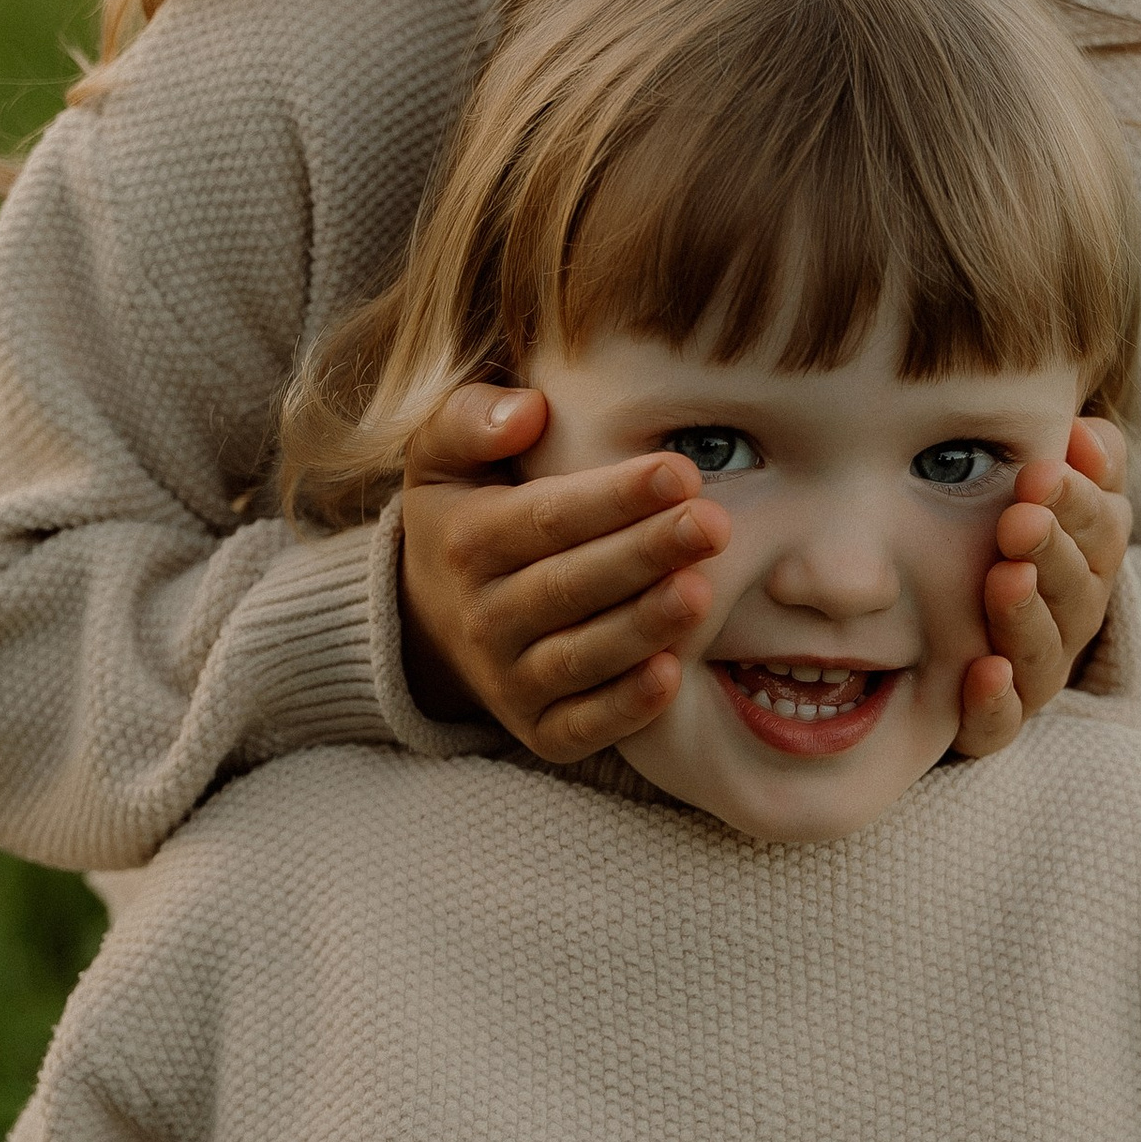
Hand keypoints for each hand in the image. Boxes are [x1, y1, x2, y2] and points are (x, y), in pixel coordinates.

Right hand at [395, 384, 730, 760]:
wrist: (428, 621)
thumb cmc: (464, 517)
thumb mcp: (442, 457)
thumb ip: (470, 419)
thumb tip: (529, 411)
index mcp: (467, 541)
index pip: (545, 519)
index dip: (612, 497)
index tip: (679, 472)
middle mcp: (482, 616)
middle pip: (569, 586)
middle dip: (643, 555)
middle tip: (712, 525)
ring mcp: (508, 680)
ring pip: (578, 658)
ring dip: (641, 628)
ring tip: (700, 592)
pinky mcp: (537, 730)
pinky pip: (581, 727)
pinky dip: (623, 709)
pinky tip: (671, 676)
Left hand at [954, 415, 1130, 758]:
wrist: (937, 636)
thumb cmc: (1003, 543)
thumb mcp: (1047, 496)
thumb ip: (1081, 465)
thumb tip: (1088, 433)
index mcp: (1087, 563)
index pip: (1101, 531)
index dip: (1080, 501)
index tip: (1045, 469)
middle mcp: (1069, 622)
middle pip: (1078, 590)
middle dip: (1054, 552)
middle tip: (1021, 518)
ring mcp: (1034, 675)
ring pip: (1044, 653)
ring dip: (1027, 616)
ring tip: (1005, 580)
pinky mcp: (992, 723)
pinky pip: (1002, 724)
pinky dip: (997, 701)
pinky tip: (984, 672)